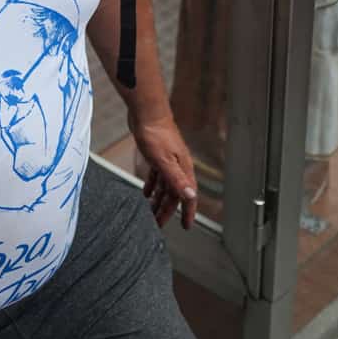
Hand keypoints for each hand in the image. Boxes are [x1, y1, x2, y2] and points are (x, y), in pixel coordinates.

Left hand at [132, 114, 197, 228]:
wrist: (147, 113)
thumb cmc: (155, 133)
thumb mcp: (164, 161)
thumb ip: (176, 180)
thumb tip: (191, 197)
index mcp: (183, 169)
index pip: (188, 197)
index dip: (187, 213)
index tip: (185, 226)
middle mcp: (178, 166)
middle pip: (174, 194)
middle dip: (167, 211)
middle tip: (158, 224)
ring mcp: (169, 161)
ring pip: (165, 186)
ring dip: (158, 200)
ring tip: (150, 212)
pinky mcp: (158, 155)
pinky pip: (157, 176)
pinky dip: (153, 186)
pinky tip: (146, 192)